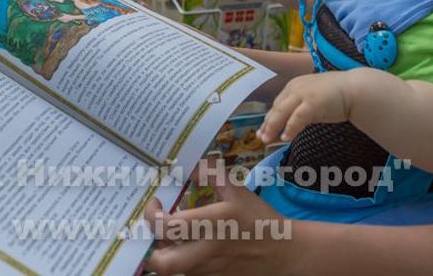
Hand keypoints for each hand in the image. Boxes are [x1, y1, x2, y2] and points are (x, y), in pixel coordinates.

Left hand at [144, 157, 290, 275]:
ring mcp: (209, 270)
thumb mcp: (236, 190)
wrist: (283, 252)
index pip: (168, 226)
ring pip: (173, 269)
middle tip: (154, 232)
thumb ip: (211, 173)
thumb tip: (189, 167)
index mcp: (213, 223)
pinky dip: (182, 260)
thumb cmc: (258, 218)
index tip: (156, 204)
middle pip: (162, 262)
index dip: (152, 215)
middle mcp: (207, 250)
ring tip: (170, 237)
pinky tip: (186, 247)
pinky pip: (188, 273)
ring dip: (166, 253)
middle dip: (149, 249)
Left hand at [257, 72, 351, 143]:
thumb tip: (291, 122)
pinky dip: (290, 128)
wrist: (356, 89)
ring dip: (273, 127)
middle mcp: (296, 88)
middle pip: (276, 108)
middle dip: (268, 124)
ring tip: (267, 140)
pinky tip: (285, 138)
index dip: (270, 118)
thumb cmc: (337, 95)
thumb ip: (301, 107)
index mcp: (294, 86)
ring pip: (282, 112)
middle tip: (261, 138)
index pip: (278, 104)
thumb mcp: (314, 98)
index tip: (264, 130)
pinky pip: (297, 118)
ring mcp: (304, 95)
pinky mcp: (312, 103)